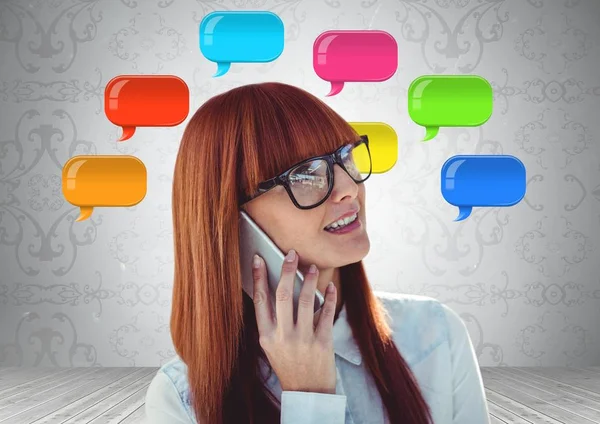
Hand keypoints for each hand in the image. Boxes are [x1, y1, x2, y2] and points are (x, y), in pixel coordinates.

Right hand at [252, 249, 337, 393]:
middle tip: (292, 255)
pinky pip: (326, 313)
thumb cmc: (288, 365)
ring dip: (309, 280)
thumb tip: (278, 288)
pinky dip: (329, 297)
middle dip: (287, 271)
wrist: (307, 393)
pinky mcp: (322, 343)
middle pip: (282, 295)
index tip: (259, 258)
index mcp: (266, 336)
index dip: (258, 277)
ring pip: (305, 300)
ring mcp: (303, 340)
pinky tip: (330, 286)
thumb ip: (273, 322)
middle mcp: (282, 336)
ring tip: (312, 267)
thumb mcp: (272, 346)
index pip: (260, 300)